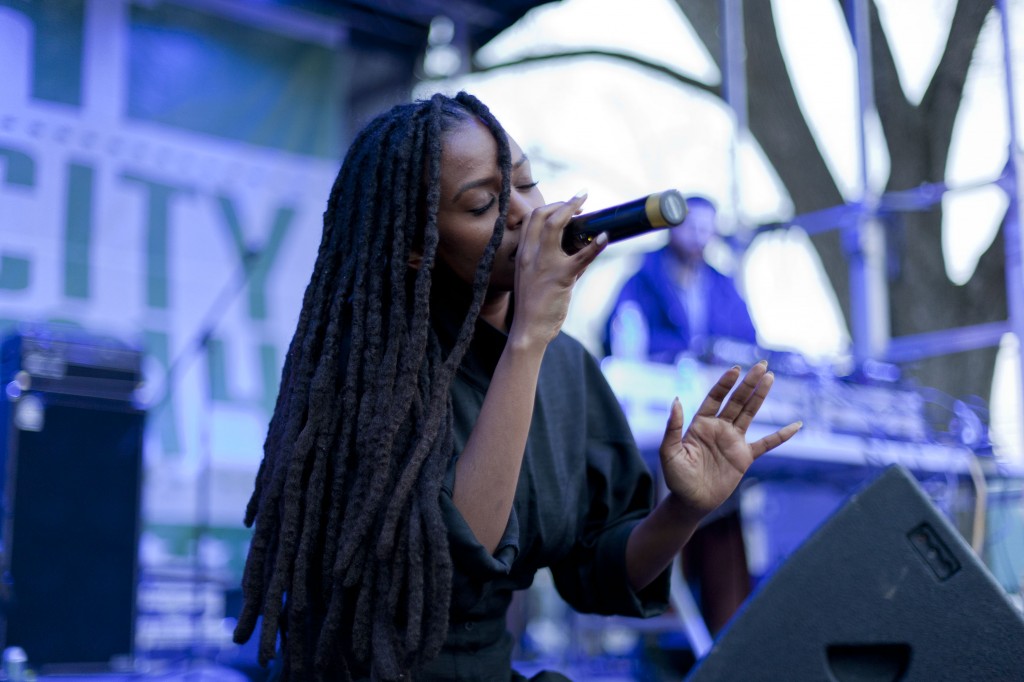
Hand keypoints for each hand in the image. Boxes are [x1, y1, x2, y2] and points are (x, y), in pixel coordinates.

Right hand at [508, 191, 605, 346]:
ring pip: (555, 225)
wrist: (528, 330)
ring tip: (587, 207)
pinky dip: (595, 245)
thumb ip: (554, 262)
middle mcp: (530, 254)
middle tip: (580, 201)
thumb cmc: (534, 307)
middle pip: (541, 215)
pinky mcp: (561, 277)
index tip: (566, 205)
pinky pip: (580, 257)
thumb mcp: (535, 278)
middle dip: (562, 203)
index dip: (549, 206)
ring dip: (572, 210)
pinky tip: (605, 237)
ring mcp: (544, 264)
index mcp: (523, 254)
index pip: (531, 219)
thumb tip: (580, 252)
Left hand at [658, 361, 800, 515]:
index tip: (736, 369)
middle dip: (748, 383)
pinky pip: (766, 444)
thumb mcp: (669, 452)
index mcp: (701, 424)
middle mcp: (719, 428)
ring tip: (770, 378)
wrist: (691, 501)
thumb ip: (673, 427)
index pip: (716, 398)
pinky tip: (795, 425)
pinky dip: (781, 436)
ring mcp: (733, 441)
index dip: (725, 384)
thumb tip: (676, 400)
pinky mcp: (744, 457)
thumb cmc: (677, 477)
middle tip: (762, 365)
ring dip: (760, 396)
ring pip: (750, 414)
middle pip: (737, 401)